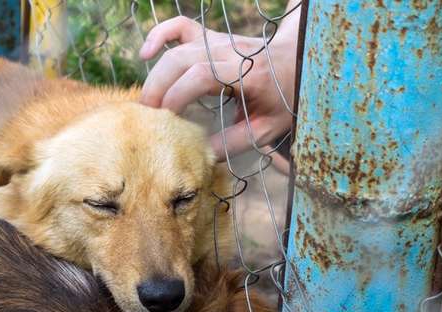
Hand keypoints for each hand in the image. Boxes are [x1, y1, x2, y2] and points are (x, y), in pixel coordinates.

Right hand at [139, 6, 299, 160]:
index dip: (178, 94)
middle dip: (159, 87)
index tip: (168, 119)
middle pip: (182, 59)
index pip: (203, 75)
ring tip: (146, 103)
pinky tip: (145, 53)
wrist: (296, 63)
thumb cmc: (282, 100)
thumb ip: (233, 142)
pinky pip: (180, 27)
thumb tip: (199, 154)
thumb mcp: (266, 129)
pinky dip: (160, 35)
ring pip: (178, 47)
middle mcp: (231, 51)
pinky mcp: (210, 36)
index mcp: (248, 73)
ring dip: (156, 75)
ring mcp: (219, 40)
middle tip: (148, 117)